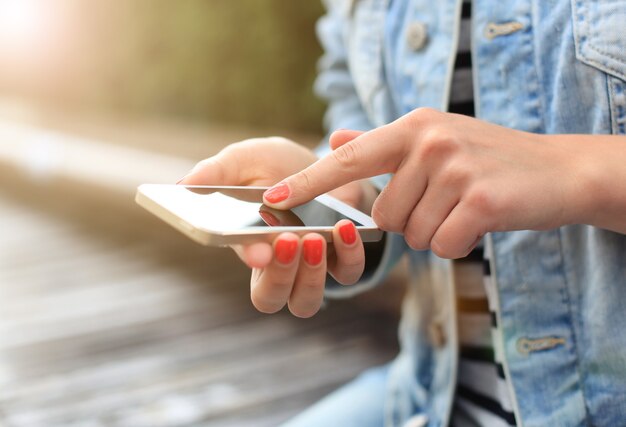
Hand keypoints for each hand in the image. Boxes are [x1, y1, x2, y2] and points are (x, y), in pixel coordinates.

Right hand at [179, 137, 369, 316]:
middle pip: (270, 297)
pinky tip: (345, 229)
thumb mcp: (245, 160)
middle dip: (279, 275)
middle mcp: (276, 266)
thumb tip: (184, 185)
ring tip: (315, 239)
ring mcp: (310, 267)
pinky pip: (348, 274)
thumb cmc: (277, 167)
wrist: (327, 163)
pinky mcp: (342, 258)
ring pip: (305, 300)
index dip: (251, 260)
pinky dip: (349, 257)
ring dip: (310, 276)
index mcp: (246, 245)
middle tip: (289, 240)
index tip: (260, 250)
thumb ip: (216, 172)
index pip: (243, 264)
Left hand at [262, 109, 613, 257]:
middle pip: (384, 215)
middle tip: (446, 200)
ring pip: (412, 234)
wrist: (558, 170)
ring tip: (465, 206)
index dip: (309, 182)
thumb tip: (333, 138)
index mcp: (412, 127)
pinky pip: (442, 245)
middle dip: (410, 220)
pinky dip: (459, 243)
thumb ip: (381, 145)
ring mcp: (454, 168)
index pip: (349, 158)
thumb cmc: (488, 159)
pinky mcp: (479, 200)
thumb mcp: (433, 139)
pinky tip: (480, 221)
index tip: (271, 200)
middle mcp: (428, 142)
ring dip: (436, 231)